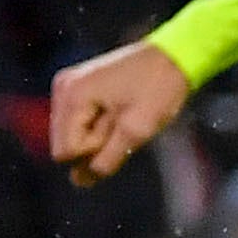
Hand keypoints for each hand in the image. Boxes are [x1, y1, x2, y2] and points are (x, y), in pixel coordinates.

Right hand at [49, 40, 192, 186]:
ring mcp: (68, 84)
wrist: (174, 56)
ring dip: (95, 134)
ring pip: (69, 135)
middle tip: (122, 122)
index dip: (94, 151)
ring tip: (121, 114)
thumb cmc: (158, 89)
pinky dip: (95, 123)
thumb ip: (106, 160)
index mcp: (73, 95)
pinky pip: (76, 121)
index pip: (66, 151)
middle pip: (64, 143)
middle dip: (93, 143)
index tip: (120, 130)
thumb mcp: (136, 130)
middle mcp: (63, 87)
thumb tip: (79, 181)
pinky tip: (115, 111)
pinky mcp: (77, 84)